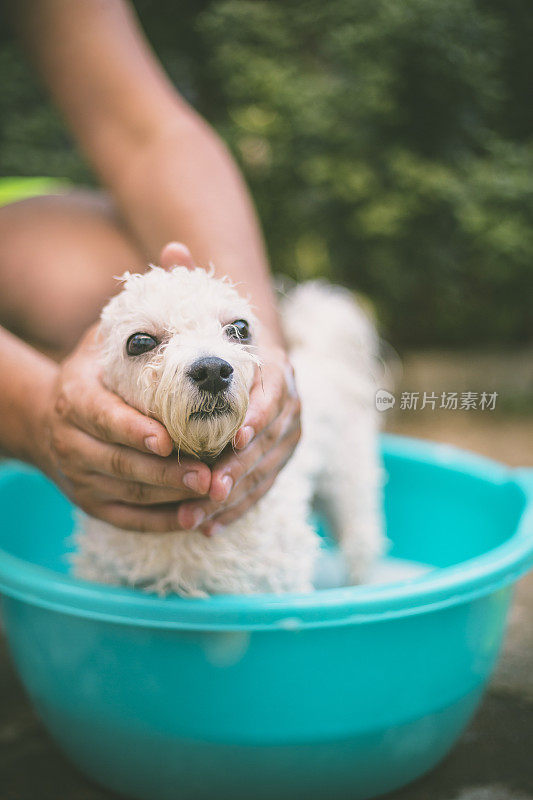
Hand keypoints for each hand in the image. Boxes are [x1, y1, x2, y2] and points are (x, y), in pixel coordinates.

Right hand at [34, 242, 211, 532]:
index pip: (101, 418)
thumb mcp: (111, 331)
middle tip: (208, 475)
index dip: (132, 431)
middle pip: (117, 464)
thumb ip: (146, 299)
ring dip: (168, 499)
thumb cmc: (98, 368)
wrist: (50, 416)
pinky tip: (193, 519)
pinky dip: (159, 522)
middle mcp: (71, 441)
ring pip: (125, 495)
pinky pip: (126, 519)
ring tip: (211, 494)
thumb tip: (179, 248)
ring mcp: (79, 476)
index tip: (168, 441)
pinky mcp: (93, 502)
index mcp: (75, 398)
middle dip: (164, 474)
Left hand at [175, 343, 300, 534]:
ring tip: (196, 517)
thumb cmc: (224, 351)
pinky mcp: (280, 460)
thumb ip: (206, 363)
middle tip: (210, 491)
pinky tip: (210, 527)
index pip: (271, 401)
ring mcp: (288, 437)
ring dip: (229, 501)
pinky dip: (234, 510)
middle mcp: (289, 408)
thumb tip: (165, 360)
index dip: (256, 420)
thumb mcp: (222, 348)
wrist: (257, 358)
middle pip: (264, 445)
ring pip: (261, 474)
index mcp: (279, 376)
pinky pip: (259, 490)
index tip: (236, 440)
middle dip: (235, 471)